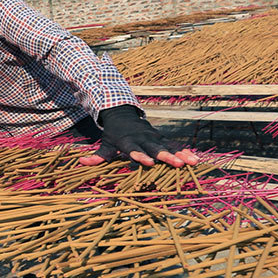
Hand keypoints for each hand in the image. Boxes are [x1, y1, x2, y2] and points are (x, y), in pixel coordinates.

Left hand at [79, 105, 198, 167]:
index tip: (148, 163)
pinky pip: (174, 144)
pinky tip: (195, 158)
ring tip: (193, 162)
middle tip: (177, 164)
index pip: (134, 150)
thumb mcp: (104, 143)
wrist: (123, 113)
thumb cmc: (113, 134)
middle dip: (166, 156)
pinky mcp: (161, 137)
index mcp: (127, 141)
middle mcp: (142, 138)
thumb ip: (97, 155)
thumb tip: (81, 163)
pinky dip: (184, 150)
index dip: (140, 156)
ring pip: (168, 146)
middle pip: (155, 148)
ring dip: (180, 154)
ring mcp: (153, 137)